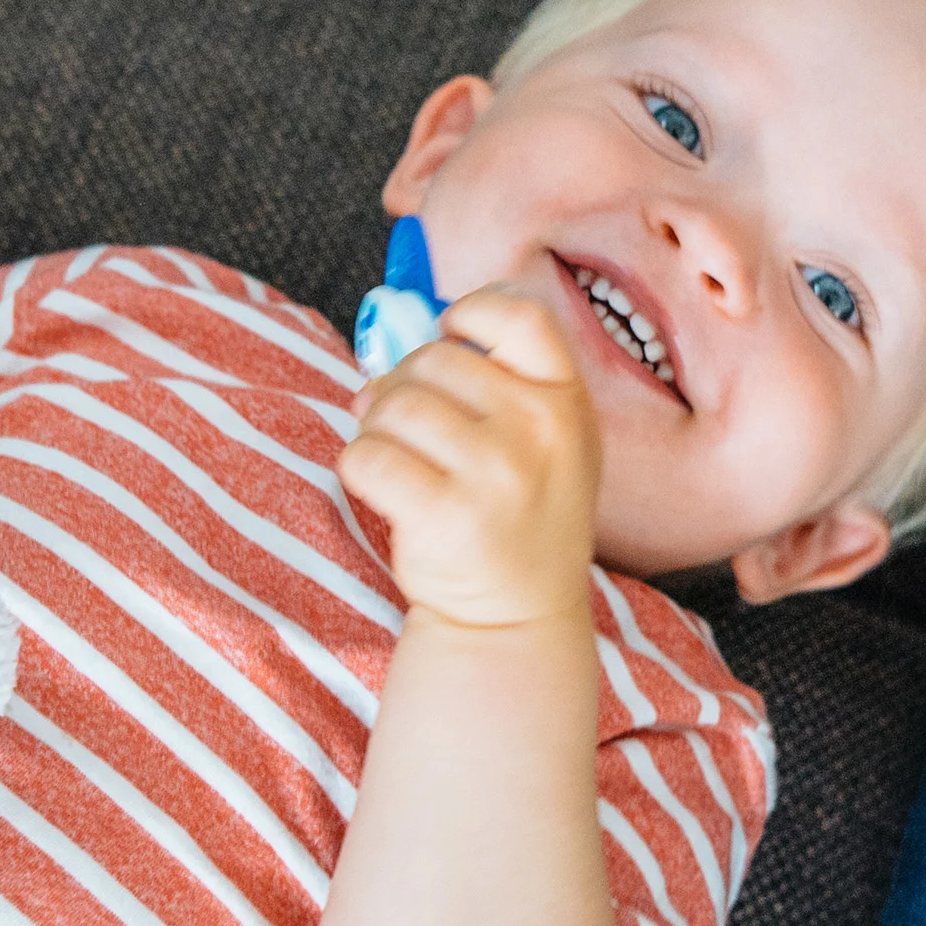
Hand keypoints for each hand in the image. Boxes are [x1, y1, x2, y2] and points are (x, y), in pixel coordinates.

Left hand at [341, 291, 598, 631]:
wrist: (518, 615)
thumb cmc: (518, 516)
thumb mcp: (544, 444)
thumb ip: (496, 386)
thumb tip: (388, 351)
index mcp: (567, 402)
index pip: (521, 317)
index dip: (472, 310)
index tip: (449, 330)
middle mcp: (539, 430)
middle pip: (435, 359)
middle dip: (403, 384)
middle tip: (405, 424)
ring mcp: (495, 473)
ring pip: (394, 405)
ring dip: (375, 426)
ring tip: (394, 455)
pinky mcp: (445, 515)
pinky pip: (367, 456)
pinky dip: (359, 466)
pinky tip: (383, 487)